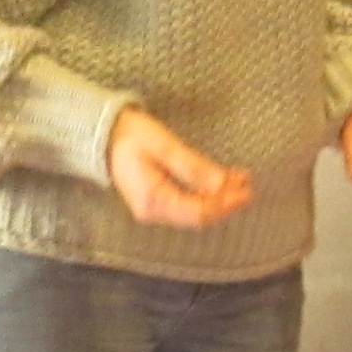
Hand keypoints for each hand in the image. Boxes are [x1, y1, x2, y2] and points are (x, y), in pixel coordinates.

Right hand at [106, 107, 255, 229]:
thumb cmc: (132, 135)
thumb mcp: (165, 146)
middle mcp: (152, 213)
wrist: (104, 134)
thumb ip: (193, 167)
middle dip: (225, 203)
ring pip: (194, 213)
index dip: (225, 204)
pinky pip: (186, 207)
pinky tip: (219, 185)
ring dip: (218, 200)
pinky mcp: (156, 203)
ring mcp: (153, 210)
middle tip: (247, 185)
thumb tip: (223, 184)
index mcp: (153, 200)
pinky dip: (206, 198)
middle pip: (198, 217)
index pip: (198, 212)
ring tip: (238, 182)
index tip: (246, 190)